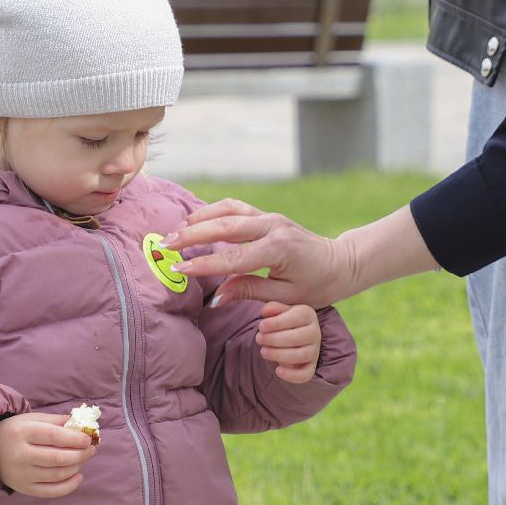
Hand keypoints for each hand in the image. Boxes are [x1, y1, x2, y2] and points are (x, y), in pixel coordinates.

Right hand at [0, 412, 97, 498]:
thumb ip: (58, 421)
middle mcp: (20, 456)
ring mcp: (21, 475)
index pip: (53, 437)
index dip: (75, 439)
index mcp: (22, 433)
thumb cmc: (16, 431)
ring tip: (84, 458)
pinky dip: (69, 486)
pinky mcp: (23, 488)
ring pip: (57, 475)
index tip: (88, 439)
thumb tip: (84, 426)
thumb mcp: (33, 419)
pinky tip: (78, 476)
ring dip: (77, 467)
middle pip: (57, 458)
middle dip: (80, 454)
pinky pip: (51, 492)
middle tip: (92, 449)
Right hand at [163, 201, 437, 306]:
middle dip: (193, 235)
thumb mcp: (285, 296)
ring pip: (228, 211)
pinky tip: (196, 219)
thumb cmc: (315, 285)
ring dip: (199, 219)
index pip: (234, 258)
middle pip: (226, 227)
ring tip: (175, 232)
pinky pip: (236, 208)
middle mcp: (273, 227)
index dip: (205, 264)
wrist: (340, 263)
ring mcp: (270, 217)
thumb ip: (249, 291)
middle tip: (165, 245)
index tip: (180, 269)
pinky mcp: (267, 215)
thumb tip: (216, 297)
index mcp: (278, 250)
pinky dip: (214, 210)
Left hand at [257, 301, 320, 382]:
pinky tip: (277, 370)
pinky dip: (292, 375)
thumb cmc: (283, 322)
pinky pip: (305, 374)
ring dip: (279, 355)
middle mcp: (315, 332)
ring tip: (263, 351)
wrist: (291, 336)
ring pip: (300, 355)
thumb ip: (273, 308)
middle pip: (297, 337)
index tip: (261, 326)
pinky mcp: (311, 367)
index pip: (297, 317)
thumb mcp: (279, 311)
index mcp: (308, 314)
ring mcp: (314, 351)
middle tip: (259, 339)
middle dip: (274, 339)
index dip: (277, 323)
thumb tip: (266, 311)